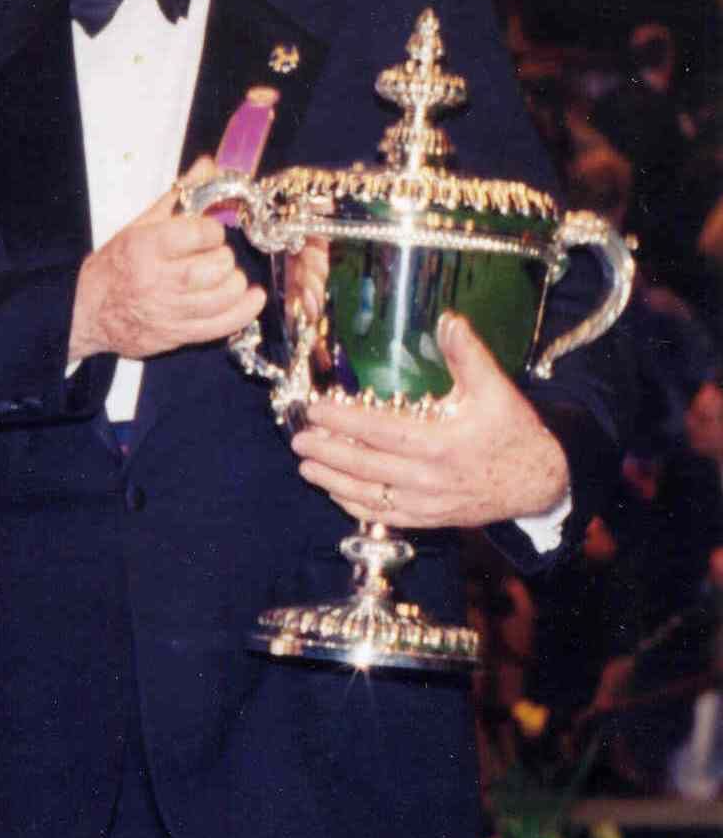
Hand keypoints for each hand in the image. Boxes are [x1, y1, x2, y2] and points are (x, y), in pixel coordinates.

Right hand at [66, 157, 265, 363]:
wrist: (87, 312)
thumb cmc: (114, 267)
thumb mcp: (140, 226)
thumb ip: (179, 197)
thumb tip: (208, 167)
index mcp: (145, 247)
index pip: (200, 233)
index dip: (212, 231)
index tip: (207, 233)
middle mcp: (156, 281)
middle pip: (216, 267)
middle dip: (224, 258)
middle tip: (214, 257)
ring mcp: (168, 311)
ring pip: (224, 295)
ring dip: (234, 282)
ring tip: (224, 276)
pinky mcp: (177, 334)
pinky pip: (223, 325)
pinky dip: (245, 310)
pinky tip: (250, 298)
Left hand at [291, 313, 569, 529]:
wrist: (539, 480)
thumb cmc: (513, 432)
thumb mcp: (496, 390)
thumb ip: (469, 355)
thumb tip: (447, 319)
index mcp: (442, 443)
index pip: (381, 432)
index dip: (345, 421)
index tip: (317, 410)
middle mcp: (429, 477)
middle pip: (366, 466)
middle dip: (327, 452)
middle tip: (298, 439)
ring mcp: (426, 502)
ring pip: (369, 494)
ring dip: (333, 481)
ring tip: (305, 465)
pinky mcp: (428, 518)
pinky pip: (383, 516)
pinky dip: (355, 505)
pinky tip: (335, 492)